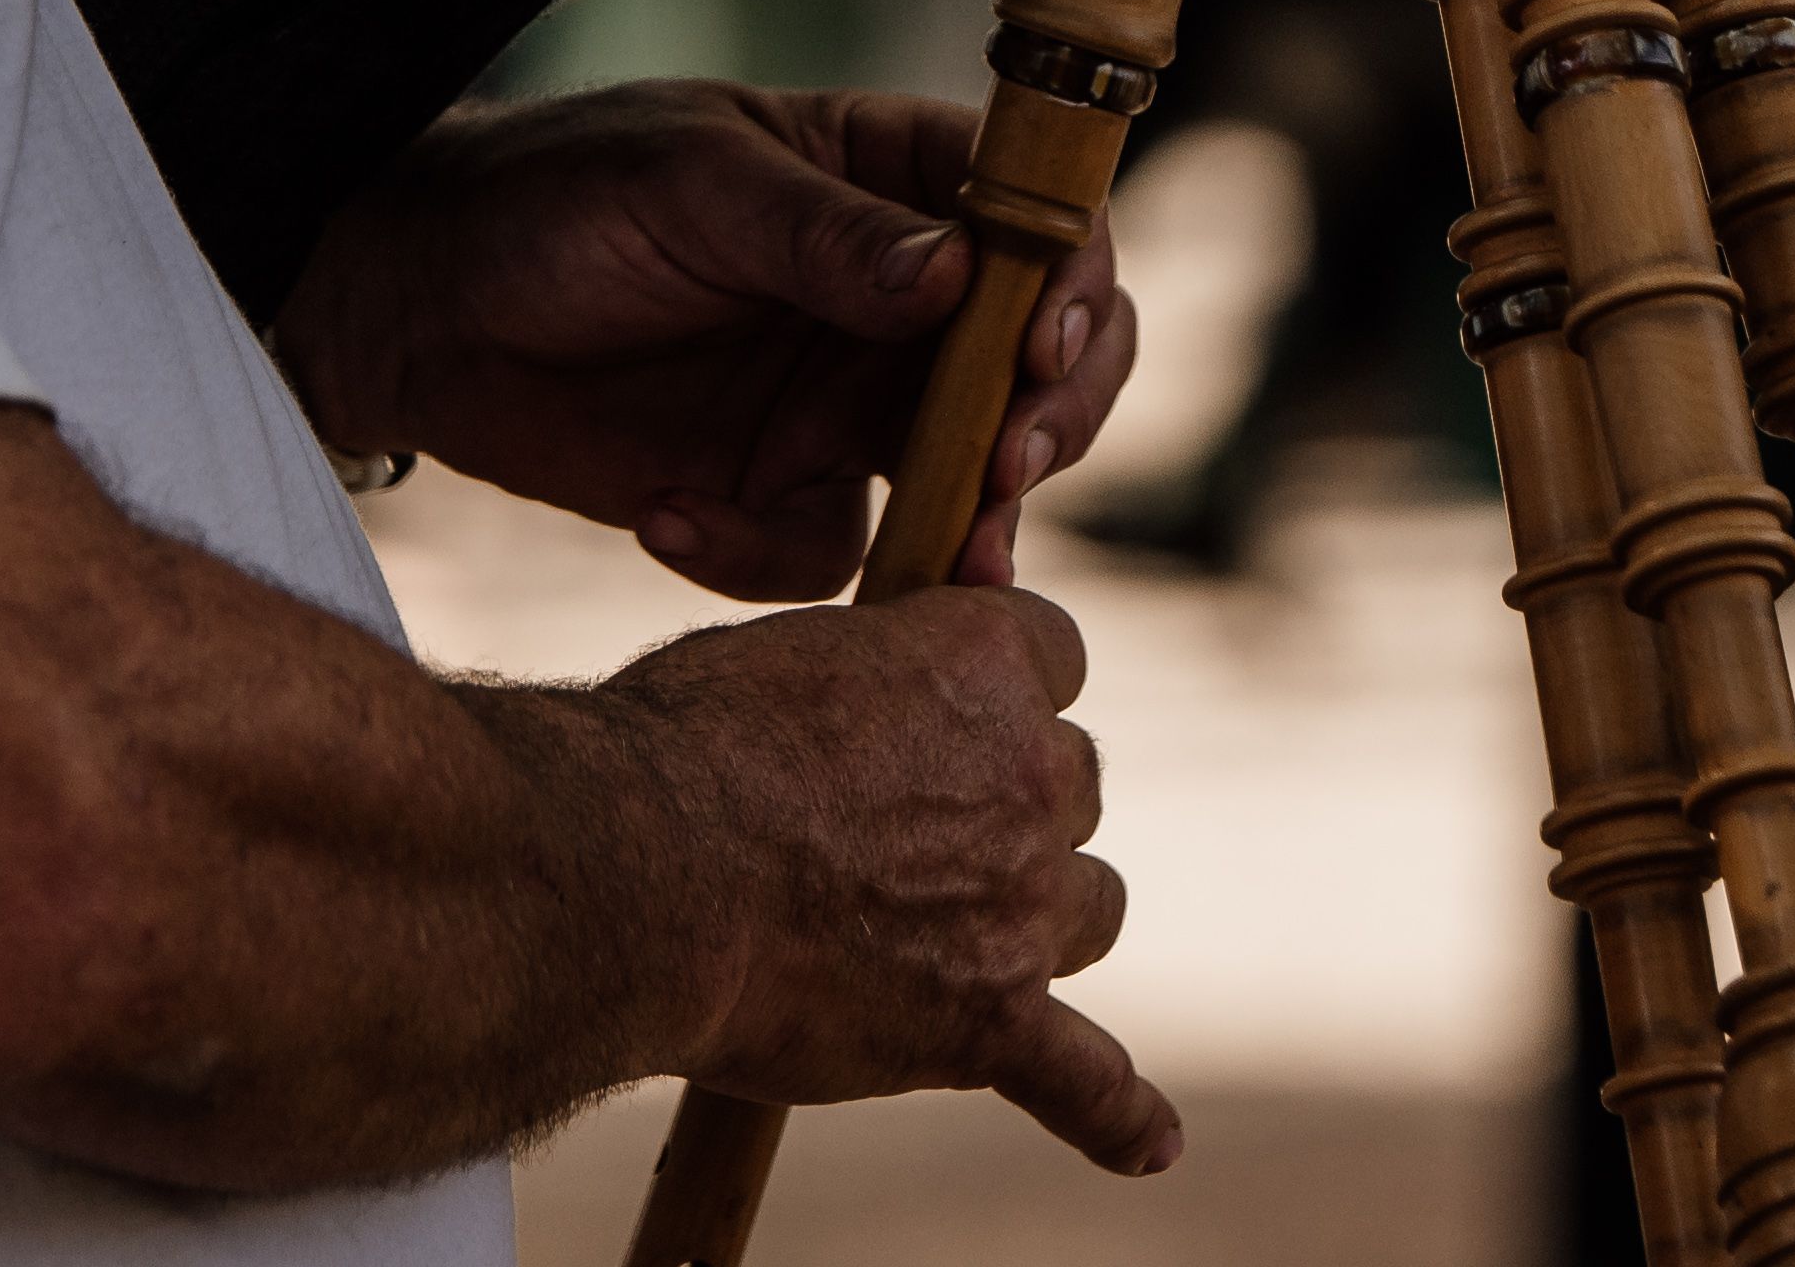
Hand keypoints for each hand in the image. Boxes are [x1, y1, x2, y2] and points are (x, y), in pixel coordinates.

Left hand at [275, 81, 1140, 598]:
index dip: (1069, 286)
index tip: (1042, 348)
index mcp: (891, 181)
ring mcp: (840, 403)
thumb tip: (959, 274)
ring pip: (966, 480)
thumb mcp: (686, 186)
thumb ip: (819, 235)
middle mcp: (894, 300)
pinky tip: (666, 513)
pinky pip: (825, 552)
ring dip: (965, 526)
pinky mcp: (771, 493)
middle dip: (1047, 421)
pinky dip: (757, 551)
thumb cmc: (551, 197)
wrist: (410, 307)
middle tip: (1007, 469)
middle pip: (1040, 366)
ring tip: (940, 561)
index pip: (1036, 224)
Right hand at [606, 583, 1170, 1174]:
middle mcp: (1030, 776)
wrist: (645, 873)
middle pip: (1072, 786)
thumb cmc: (682, 750)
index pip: (1054, 655)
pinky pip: (1085, 1080)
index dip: (1002, 688)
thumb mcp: (787, 652)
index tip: (952, 711)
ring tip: (956, 938)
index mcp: (982, 662)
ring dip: (1039, 917)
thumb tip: (883, 689)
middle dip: (1009, 804)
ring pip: (1090, 907)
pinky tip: (1149, 1144)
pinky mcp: (991, 1023)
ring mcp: (1021, 906)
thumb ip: (870, 666)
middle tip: (905, 833)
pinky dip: (1115, 1116)